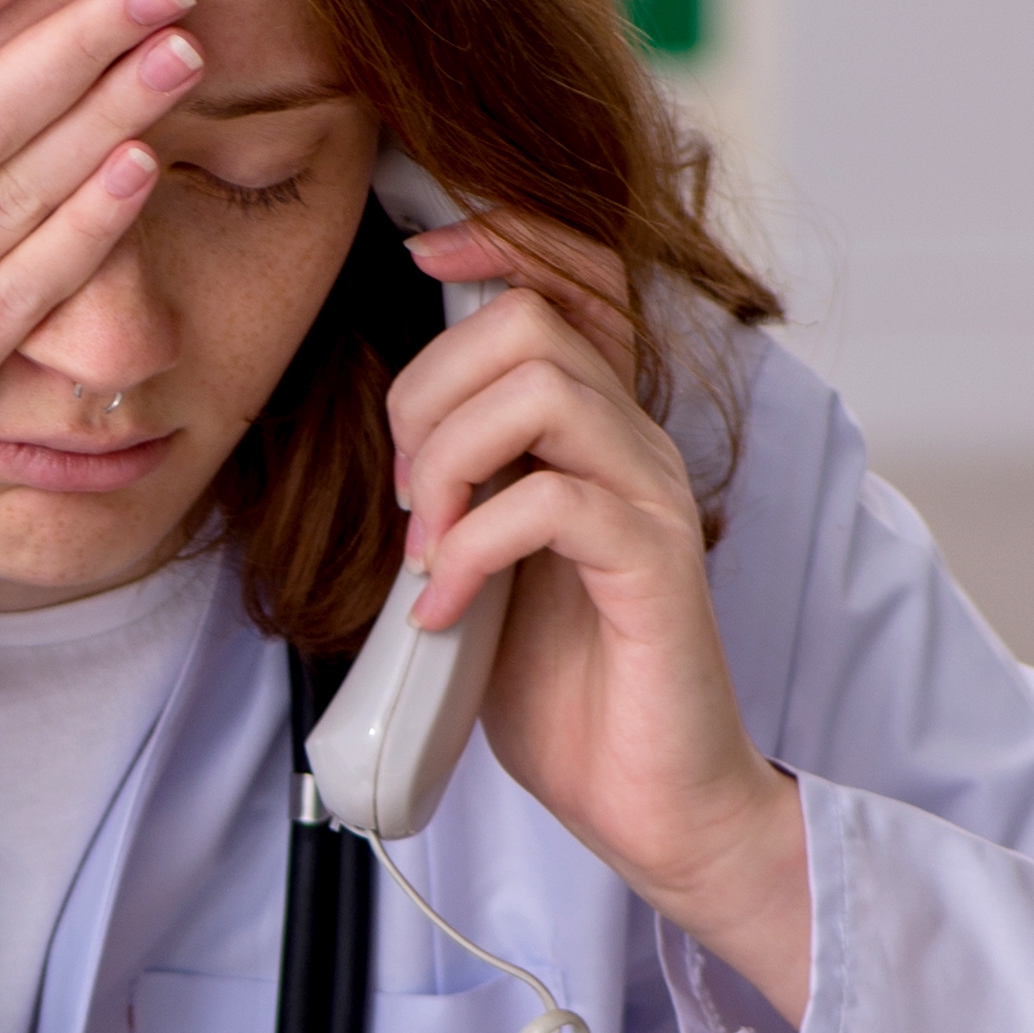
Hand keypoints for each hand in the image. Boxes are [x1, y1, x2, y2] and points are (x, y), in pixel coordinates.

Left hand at [388, 218, 812, 1016]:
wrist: (648, 797)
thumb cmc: (559, 682)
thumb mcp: (481, 556)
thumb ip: (456, 481)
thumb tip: (379, 428)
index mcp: (595, 426)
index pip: (574, 274)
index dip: (497, 235)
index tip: (415, 251)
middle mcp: (635, 441)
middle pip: (529, 319)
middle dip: (426, 390)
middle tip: (404, 493)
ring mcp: (651, 497)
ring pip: (543, 387)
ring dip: (448, 458)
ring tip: (423, 545)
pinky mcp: (654, 565)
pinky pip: (550, 501)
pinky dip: (469, 548)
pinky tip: (442, 608)